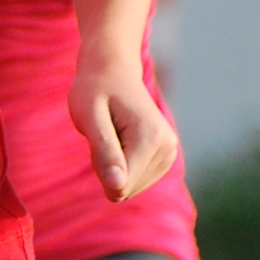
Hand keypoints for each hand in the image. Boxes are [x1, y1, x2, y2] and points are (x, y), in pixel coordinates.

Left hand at [67, 50, 179, 203]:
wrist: (113, 71)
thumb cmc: (95, 91)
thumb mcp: (90, 118)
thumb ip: (105, 152)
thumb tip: (117, 188)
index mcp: (151, 139)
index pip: (119, 186)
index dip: (99, 167)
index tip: (98, 136)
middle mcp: (168, 148)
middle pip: (124, 188)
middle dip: (106, 167)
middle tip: (103, 133)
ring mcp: (170, 153)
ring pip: (128, 187)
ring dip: (112, 166)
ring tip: (112, 133)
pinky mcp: (166, 157)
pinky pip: (134, 181)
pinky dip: (121, 165)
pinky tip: (120, 139)